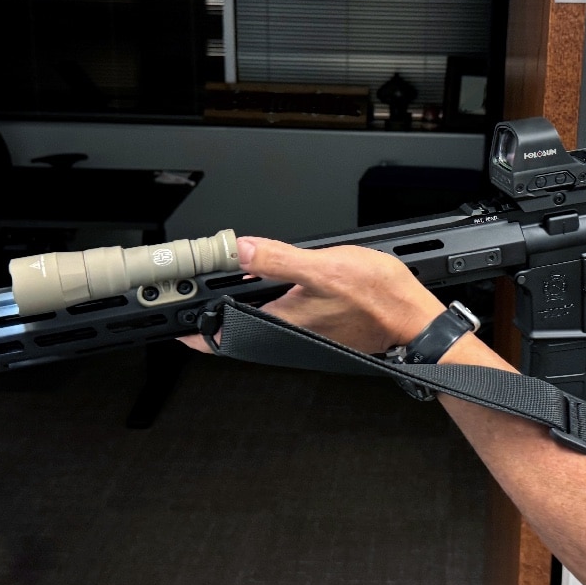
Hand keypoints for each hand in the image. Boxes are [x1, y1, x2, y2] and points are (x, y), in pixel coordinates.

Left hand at [180, 237, 444, 354]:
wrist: (414, 321)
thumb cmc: (379, 299)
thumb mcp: (324, 268)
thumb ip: (278, 260)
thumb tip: (240, 250)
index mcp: (280, 322)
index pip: (222, 334)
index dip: (192, 328)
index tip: (171, 319)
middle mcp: (286, 333)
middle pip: (236, 325)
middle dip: (213, 309)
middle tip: (193, 290)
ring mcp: (301, 332)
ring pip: (257, 319)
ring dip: (239, 302)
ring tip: (228, 280)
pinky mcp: (317, 326)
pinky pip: (278, 314)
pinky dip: (266, 300)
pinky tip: (271, 281)